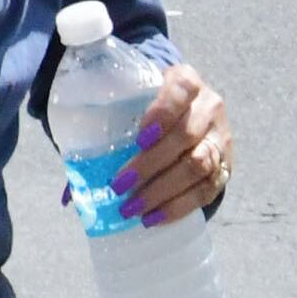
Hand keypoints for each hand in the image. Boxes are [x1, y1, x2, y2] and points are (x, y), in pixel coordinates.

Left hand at [112, 64, 230, 223]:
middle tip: (119, 185)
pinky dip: (179, 206)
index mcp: (185, 80)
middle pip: (185, 135)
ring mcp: (220, 138)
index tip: (138, 137)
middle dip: (150, 164)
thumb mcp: (129, 102)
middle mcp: (208, 107)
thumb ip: (101, 130)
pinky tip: (155, 217)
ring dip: (163, 191)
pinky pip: (208, 189)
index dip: (163, 112)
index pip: (181, 88)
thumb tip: (71, 193)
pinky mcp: (226, 166)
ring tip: (132, 208)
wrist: (186, 113)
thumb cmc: (145, 106)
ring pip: (199, 165)